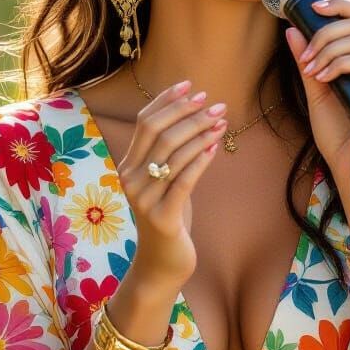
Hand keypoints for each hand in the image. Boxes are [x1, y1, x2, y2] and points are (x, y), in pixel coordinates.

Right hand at [118, 80, 227, 289]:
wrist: (162, 263)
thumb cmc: (169, 218)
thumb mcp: (165, 182)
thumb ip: (170, 155)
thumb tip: (194, 117)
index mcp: (128, 166)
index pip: (144, 123)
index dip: (166, 101)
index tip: (190, 85)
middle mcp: (131, 179)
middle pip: (158, 133)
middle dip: (187, 113)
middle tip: (212, 103)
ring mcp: (144, 199)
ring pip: (173, 154)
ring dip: (200, 132)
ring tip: (221, 120)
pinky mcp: (162, 217)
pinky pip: (184, 181)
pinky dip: (201, 160)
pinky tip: (215, 147)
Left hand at [285, 0, 349, 186]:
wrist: (346, 166)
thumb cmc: (335, 134)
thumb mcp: (316, 90)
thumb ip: (308, 61)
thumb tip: (292, 30)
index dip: (341, 5)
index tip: (313, 8)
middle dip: (326, 34)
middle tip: (306, 57)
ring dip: (330, 51)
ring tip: (312, 70)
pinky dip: (342, 65)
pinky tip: (325, 78)